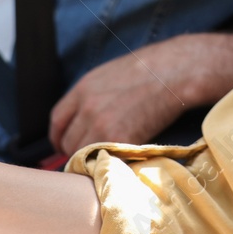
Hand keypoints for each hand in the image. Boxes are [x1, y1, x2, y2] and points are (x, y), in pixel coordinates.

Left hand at [48, 32, 232, 155]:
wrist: (176, 70)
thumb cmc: (151, 70)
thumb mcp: (111, 75)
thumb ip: (93, 95)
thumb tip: (85, 118)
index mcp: (83, 88)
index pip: (57, 121)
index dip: (60, 138)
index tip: (66, 146)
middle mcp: (87, 106)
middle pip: (68, 142)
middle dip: (76, 152)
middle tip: (90, 158)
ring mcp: (102, 124)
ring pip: (84, 155)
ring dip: (92, 161)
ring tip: (106, 161)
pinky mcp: (120, 138)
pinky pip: (105, 159)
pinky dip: (109, 164)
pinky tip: (120, 161)